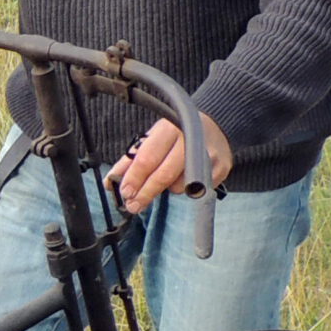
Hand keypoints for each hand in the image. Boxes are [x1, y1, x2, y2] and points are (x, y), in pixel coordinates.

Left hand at [106, 113, 232, 212]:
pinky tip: (184, 178)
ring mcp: (209, 155)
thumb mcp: (152, 139)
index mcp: (168, 129)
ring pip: (179, 186)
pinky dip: (184, 188)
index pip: (147, 158)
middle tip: (133, 206)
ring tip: (166, 178)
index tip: (125, 192)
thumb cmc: (176, 134)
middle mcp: (190, 140)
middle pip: (163, 175)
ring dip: (166, 189)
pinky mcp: (221, 168)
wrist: (216, 124)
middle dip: (145, 193)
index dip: (134, 178)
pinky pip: (195, 189)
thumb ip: (130, 160)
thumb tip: (109, 182)